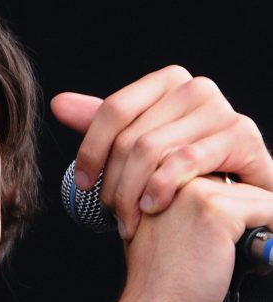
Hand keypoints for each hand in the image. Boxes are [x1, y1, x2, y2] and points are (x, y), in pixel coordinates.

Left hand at [51, 65, 272, 238]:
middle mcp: (197, 88)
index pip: (113, 110)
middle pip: (131, 135)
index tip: (82, 183)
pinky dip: (160, 188)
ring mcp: (223, 110)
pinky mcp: (243, 137)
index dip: (91, 150)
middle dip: (113, 181)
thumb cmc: (184, 175)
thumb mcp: (140, 146)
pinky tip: (152, 208)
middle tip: (108, 211)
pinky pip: (185, 161)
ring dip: (132, 192)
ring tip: (128, 218)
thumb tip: (59, 103)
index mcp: (168, 82)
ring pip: (152, 150)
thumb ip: (103, 124)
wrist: (237, 202)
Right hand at [96, 175, 272, 301]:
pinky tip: (243, 259)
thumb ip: (183, 209)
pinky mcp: (215, 209)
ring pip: (257, 198)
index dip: (231, 214)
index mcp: (161, 182)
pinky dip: (270, 237)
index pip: (219, 182)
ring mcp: (194, 192)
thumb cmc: (158, 283)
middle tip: (225, 253)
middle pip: (240, 188)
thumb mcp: (162, 232)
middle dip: (247, 220)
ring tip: (232, 258)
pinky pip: (269, 210)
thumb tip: (233, 209)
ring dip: (260, 229)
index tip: (222, 240)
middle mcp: (175, 179)